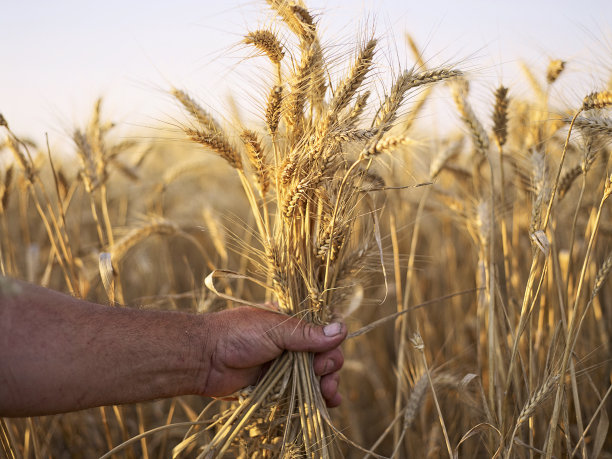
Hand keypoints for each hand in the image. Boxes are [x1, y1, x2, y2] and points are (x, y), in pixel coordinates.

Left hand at [201, 306, 345, 406]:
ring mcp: (284, 364)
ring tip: (330, 395)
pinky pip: (302, 391)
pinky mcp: (277, 385)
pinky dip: (317, 397)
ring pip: (316, 375)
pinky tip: (330, 403)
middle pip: (324, 354)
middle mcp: (291, 342)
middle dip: (330, 366)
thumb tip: (342, 330)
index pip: (323, 330)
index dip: (331, 343)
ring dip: (327, 384)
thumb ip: (307, 334)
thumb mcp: (275, 330)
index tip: (325, 355)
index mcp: (291, 322)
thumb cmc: (236, 335)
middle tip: (322, 376)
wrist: (203, 359)